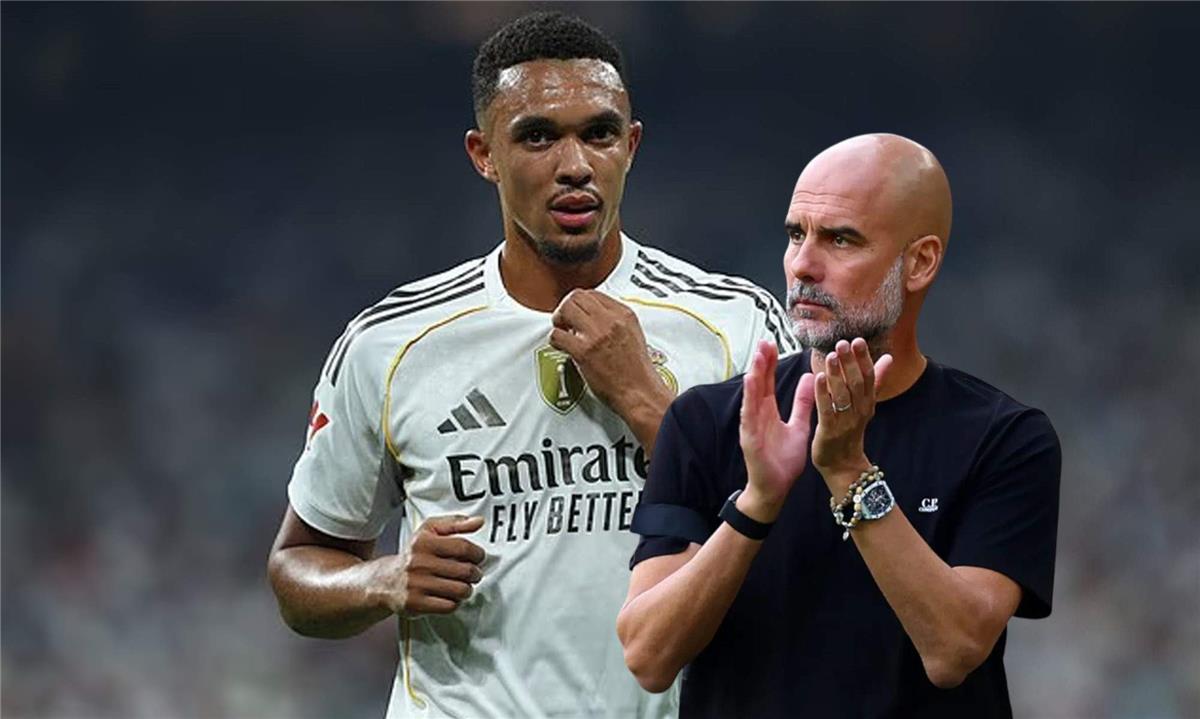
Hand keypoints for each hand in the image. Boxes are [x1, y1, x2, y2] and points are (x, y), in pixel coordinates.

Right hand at [375, 515, 484, 615]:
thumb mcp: (430, 531)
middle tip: (471, 574)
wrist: (384, 581)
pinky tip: (449, 596)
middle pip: (465, 571)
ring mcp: (417, 584)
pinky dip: (454, 602)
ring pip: (460, 590)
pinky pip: (449, 606)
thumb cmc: (413, 555)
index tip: (478, 557)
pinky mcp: (416, 604)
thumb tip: (479, 521)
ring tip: (461, 585)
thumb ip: (455, 523)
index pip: (463, 547)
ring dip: (466, 589)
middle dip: (474, 574)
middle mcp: (419, 562)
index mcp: (423, 542)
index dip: (477, 554)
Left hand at [549, 289, 672, 418]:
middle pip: (576, 296)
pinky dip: (555, 340)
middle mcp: (610, 321)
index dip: (580, 303)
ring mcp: (596, 335)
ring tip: (562, 332)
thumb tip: (594, 318)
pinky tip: (562, 347)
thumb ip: (615, 322)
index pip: (593, 293)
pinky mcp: (584, 352)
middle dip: (566, 307)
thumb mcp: (633, 335)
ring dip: (559, 320)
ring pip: (565, 309)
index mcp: (624, 315)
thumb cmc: (637, 372)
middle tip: (565, 320)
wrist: (640, 393)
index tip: (577, 313)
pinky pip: (557, 335)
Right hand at [737, 340, 815, 522]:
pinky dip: (750, 398)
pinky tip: (751, 383)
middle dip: (761, 362)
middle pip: (759, 383)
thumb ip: (802, 404)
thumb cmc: (783, 461)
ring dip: (755, 375)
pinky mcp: (750, 437)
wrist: (775, 488)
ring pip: (752, 395)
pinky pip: (750, 414)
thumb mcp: (798, 427)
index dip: (770, 363)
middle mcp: (757, 414)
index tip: (773, 344)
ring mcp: (752, 425)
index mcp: (768, 411)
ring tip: (759, 355)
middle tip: (765, 340)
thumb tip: (810, 379)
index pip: (768, 382)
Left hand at [811, 338, 892, 491]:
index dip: (864, 359)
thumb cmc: (850, 431)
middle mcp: (859, 411)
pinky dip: (823, 393)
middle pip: (857, 384)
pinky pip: (826, 410)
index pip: (869, 377)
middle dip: (851, 362)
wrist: (843, 466)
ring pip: (843, 395)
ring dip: (837, 374)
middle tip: (843, 343)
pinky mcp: (829, 431)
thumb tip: (889, 358)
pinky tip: (817, 377)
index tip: (858, 340)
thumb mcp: (865, 405)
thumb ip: (876, 380)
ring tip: (831, 356)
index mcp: (867, 403)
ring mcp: (845, 422)